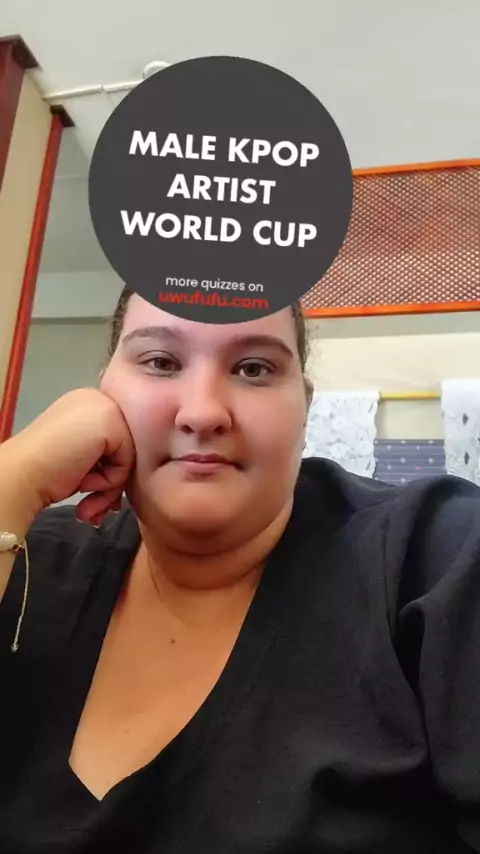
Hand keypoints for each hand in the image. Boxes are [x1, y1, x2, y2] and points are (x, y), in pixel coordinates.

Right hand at [5, 388, 135, 524]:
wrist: (23, 474)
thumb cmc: (45, 471)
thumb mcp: (80, 457)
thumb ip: (104, 456)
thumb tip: (124, 480)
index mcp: (88, 405)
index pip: (118, 442)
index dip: (108, 474)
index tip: (93, 497)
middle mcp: (98, 400)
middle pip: (126, 449)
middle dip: (111, 486)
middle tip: (93, 510)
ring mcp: (106, 408)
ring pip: (128, 457)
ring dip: (108, 489)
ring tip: (87, 505)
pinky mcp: (111, 422)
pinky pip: (127, 462)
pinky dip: (108, 482)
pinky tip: (83, 484)